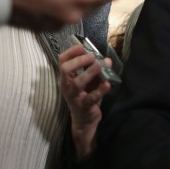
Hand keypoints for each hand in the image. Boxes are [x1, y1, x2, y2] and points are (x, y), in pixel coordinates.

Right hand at [58, 44, 110, 160]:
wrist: (85, 121)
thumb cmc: (86, 97)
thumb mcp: (93, 82)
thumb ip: (99, 71)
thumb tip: (107, 60)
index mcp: (67, 78)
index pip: (62, 61)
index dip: (71, 52)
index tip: (82, 47)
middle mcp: (67, 86)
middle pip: (65, 69)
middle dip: (79, 61)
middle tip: (92, 57)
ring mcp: (74, 97)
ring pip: (77, 83)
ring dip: (88, 73)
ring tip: (99, 67)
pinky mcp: (83, 106)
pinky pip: (90, 98)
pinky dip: (99, 91)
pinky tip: (107, 85)